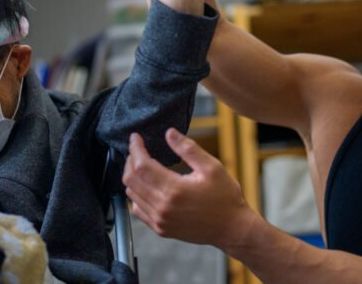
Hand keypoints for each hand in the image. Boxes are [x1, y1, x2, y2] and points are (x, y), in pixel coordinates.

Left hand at [123, 128, 256, 248]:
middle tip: (137, 149)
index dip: (136, 148)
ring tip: (140, 164)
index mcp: (174, 190)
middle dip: (130, 160)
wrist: (232, 228)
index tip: (135, 137)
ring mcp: (160, 220)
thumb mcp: (211, 167)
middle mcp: (163, 207)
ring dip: (132, 177)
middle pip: (131, 179)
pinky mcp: (161, 228)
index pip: (142, 165)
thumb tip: (169, 133)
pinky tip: (146, 186)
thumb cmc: (225, 197)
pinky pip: (137, 210)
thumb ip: (188, 149)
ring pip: (131, 194)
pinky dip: (136, 195)